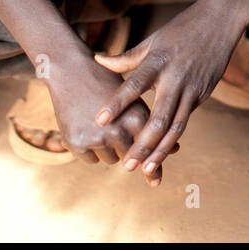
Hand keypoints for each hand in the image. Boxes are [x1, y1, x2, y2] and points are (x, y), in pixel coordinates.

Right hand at [45, 50, 177, 183]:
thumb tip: (178, 150)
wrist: (70, 69)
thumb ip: (153, 125)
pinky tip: (86, 127)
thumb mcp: (134, 99)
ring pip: (111, 159)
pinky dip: (89, 150)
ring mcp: (96, 137)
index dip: (153, 163)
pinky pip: (91, 160)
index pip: (149, 149)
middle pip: (129, 157)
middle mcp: (117, 130)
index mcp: (136, 117)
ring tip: (100, 124)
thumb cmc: (108, 83)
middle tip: (117, 133)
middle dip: (128, 150)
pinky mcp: (76, 143)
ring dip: (108, 149)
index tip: (156, 180)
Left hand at [94, 0, 245, 174]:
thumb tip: (98, 61)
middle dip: (142, 145)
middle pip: (159, 119)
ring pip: (176, 128)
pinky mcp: (203, 95)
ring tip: (146, 170)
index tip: (99, 120)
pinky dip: (173, 139)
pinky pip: (185, 120)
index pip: (134, 85)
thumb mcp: (153, 40)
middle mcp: (176, 79)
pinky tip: (162, 153)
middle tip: (127, 165)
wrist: (221, 21)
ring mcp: (193, 89)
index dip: (116, 103)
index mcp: (159, 61)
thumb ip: (127, 57)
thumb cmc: (182, 29)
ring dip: (161, 151)